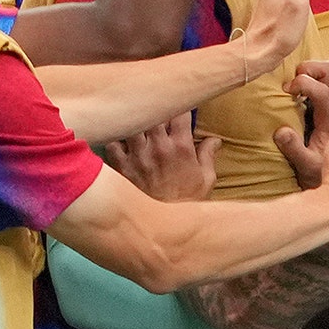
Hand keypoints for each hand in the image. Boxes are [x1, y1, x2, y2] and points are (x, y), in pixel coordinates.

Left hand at [104, 113, 220, 201]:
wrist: (163, 226)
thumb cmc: (186, 200)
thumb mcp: (206, 178)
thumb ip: (209, 155)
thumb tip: (215, 140)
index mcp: (182, 146)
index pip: (179, 112)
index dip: (179, 103)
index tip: (179, 102)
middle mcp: (159, 147)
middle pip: (152, 111)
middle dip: (154, 106)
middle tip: (155, 107)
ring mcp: (138, 155)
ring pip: (131, 123)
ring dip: (134, 120)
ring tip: (136, 119)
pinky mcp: (122, 166)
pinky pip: (113, 142)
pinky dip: (115, 138)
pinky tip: (120, 139)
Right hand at [274, 60, 328, 188]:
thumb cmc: (322, 176)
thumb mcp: (306, 167)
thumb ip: (295, 150)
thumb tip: (281, 131)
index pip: (322, 90)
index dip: (304, 83)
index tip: (288, 90)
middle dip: (310, 68)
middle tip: (292, 82)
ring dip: (311, 72)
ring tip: (293, 84)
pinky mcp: (328, 110)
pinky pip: (323, 85)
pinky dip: (310, 81)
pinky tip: (295, 93)